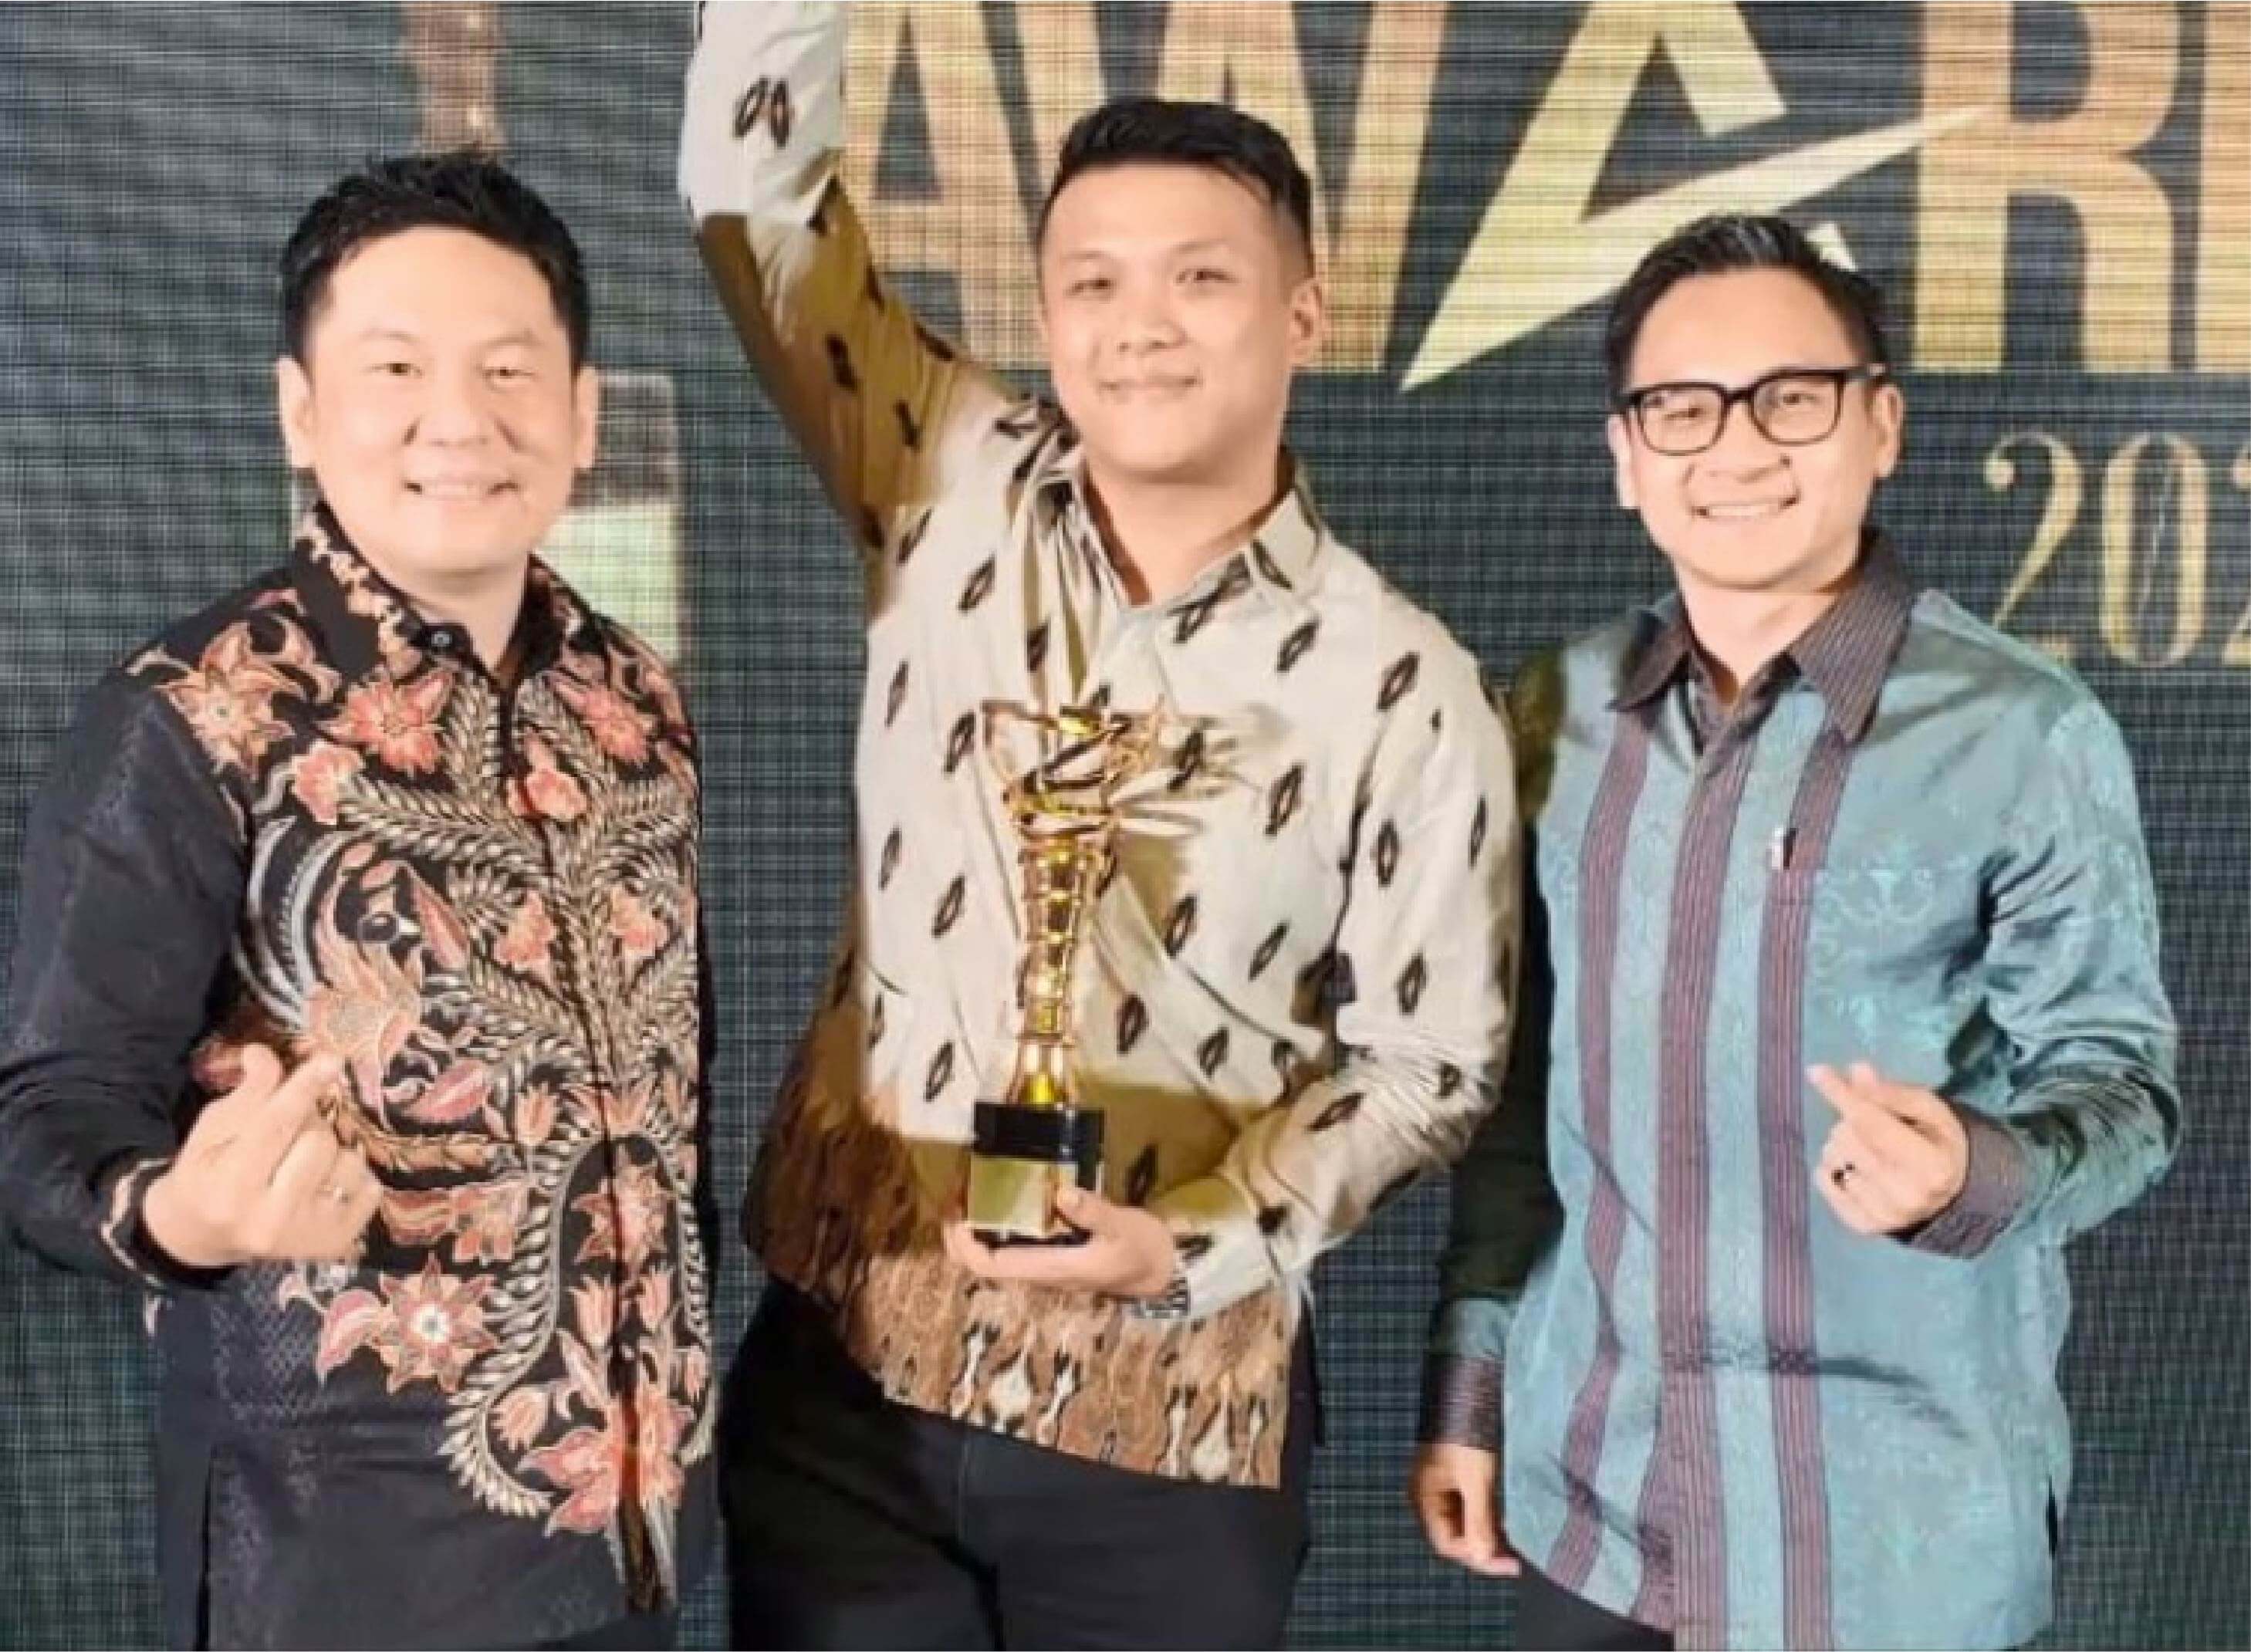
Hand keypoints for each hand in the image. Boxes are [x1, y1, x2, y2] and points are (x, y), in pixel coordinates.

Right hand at [141, 1047, 380, 1268]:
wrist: (201, 1236)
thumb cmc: (205, 1175)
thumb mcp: (211, 1131)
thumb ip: (246, 1095)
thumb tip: (264, 1053)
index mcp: (229, 1186)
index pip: (275, 1126)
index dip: (304, 1088)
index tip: (331, 1059)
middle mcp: (270, 1218)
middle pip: (318, 1139)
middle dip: (308, 1120)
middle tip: (289, 1129)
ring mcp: (306, 1235)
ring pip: (348, 1161)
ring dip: (331, 1150)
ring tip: (300, 1161)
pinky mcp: (334, 1244)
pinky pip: (370, 1188)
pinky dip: (353, 1177)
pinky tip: (323, 1181)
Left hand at [942, 1184, 1179, 1299]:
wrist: (1161, 1271)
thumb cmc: (1142, 1251)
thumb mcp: (1124, 1228)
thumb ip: (1094, 1213)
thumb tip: (1061, 1193)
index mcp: (1048, 1268)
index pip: (988, 1265)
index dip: (963, 1241)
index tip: (956, 1206)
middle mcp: (1037, 1270)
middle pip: (979, 1262)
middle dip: (957, 1231)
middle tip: (956, 1190)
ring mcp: (1041, 1262)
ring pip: (991, 1252)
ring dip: (973, 1224)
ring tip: (971, 1184)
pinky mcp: (1050, 1251)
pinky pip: (1009, 1241)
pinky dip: (995, 1219)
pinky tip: (1001, 1191)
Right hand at [1410, 1443, 1518, 1576]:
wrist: (1465, 1392)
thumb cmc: (1465, 1432)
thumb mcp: (1476, 1478)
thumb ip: (1478, 1519)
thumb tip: (1482, 1558)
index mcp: (1425, 1498)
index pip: (1448, 1544)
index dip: (1479, 1558)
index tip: (1511, 1563)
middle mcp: (1430, 1496)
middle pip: (1455, 1536)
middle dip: (1484, 1548)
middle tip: (1516, 1557)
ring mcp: (1443, 1486)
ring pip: (1465, 1522)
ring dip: (1488, 1534)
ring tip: (1516, 1543)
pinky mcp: (1457, 1477)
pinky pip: (1471, 1507)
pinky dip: (1488, 1517)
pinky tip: (1508, 1522)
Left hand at [1807, 1061, 1968, 1234]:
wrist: (1950, 1194)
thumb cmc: (1938, 1144)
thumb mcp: (1930, 1111)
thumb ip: (1893, 1093)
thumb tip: (1856, 1071)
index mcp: (1931, 1165)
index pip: (1873, 1122)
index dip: (1843, 1095)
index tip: (1817, 1071)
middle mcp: (1906, 1195)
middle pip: (1848, 1138)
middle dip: (1849, 1120)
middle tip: (1869, 1124)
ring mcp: (1883, 1214)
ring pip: (1832, 1158)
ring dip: (1840, 1145)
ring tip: (1867, 1148)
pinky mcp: (1863, 1225)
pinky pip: (1824, 1182)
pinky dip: (1831, 1168)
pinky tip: (1854, 1167)